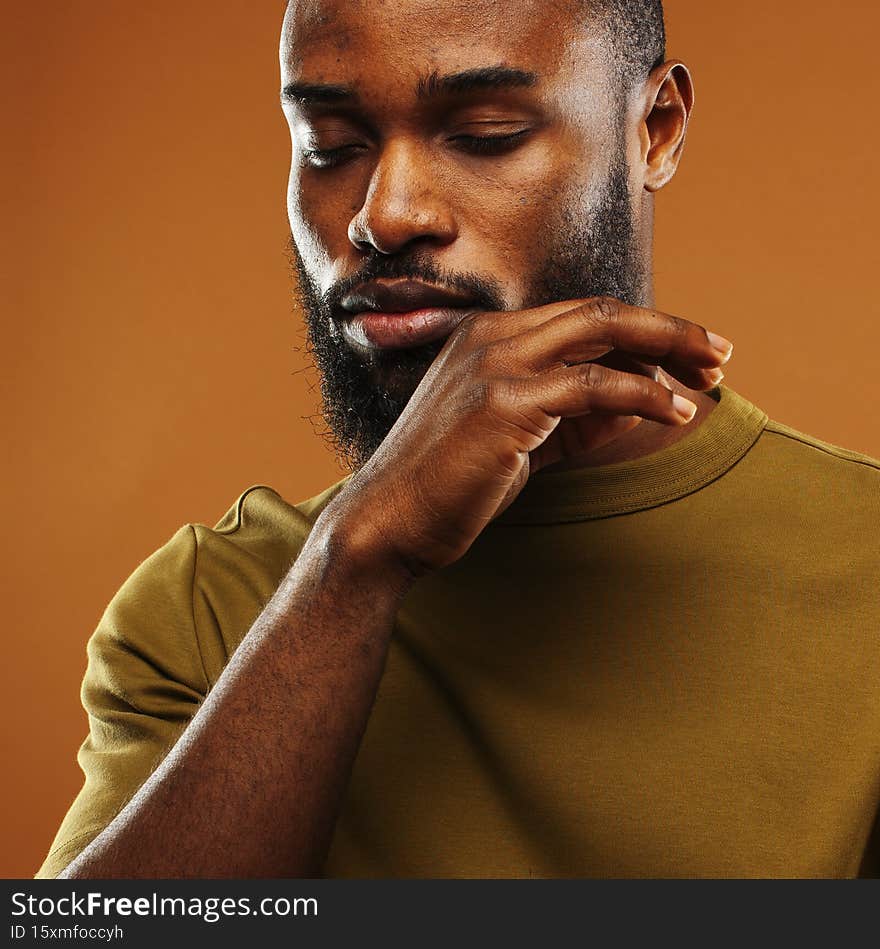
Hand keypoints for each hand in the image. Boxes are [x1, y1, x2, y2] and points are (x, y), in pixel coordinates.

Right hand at [320, 296, 732, 583]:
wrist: (389, 522)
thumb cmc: (450, 486)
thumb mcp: (520, 441)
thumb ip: (571, 417)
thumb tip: (635, 404)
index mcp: (487, 338)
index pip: (581, 319)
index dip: (642, 333)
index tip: (687, 357)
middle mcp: (491, 337)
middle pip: (600, 311)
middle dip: (668, 328)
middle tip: (718, 352)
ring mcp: (496, 363)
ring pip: (603, 331)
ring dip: (669, 349)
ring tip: (711, 376)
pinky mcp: (506, 401)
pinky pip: (596, 385)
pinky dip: (644, 395)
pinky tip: (675, 411)